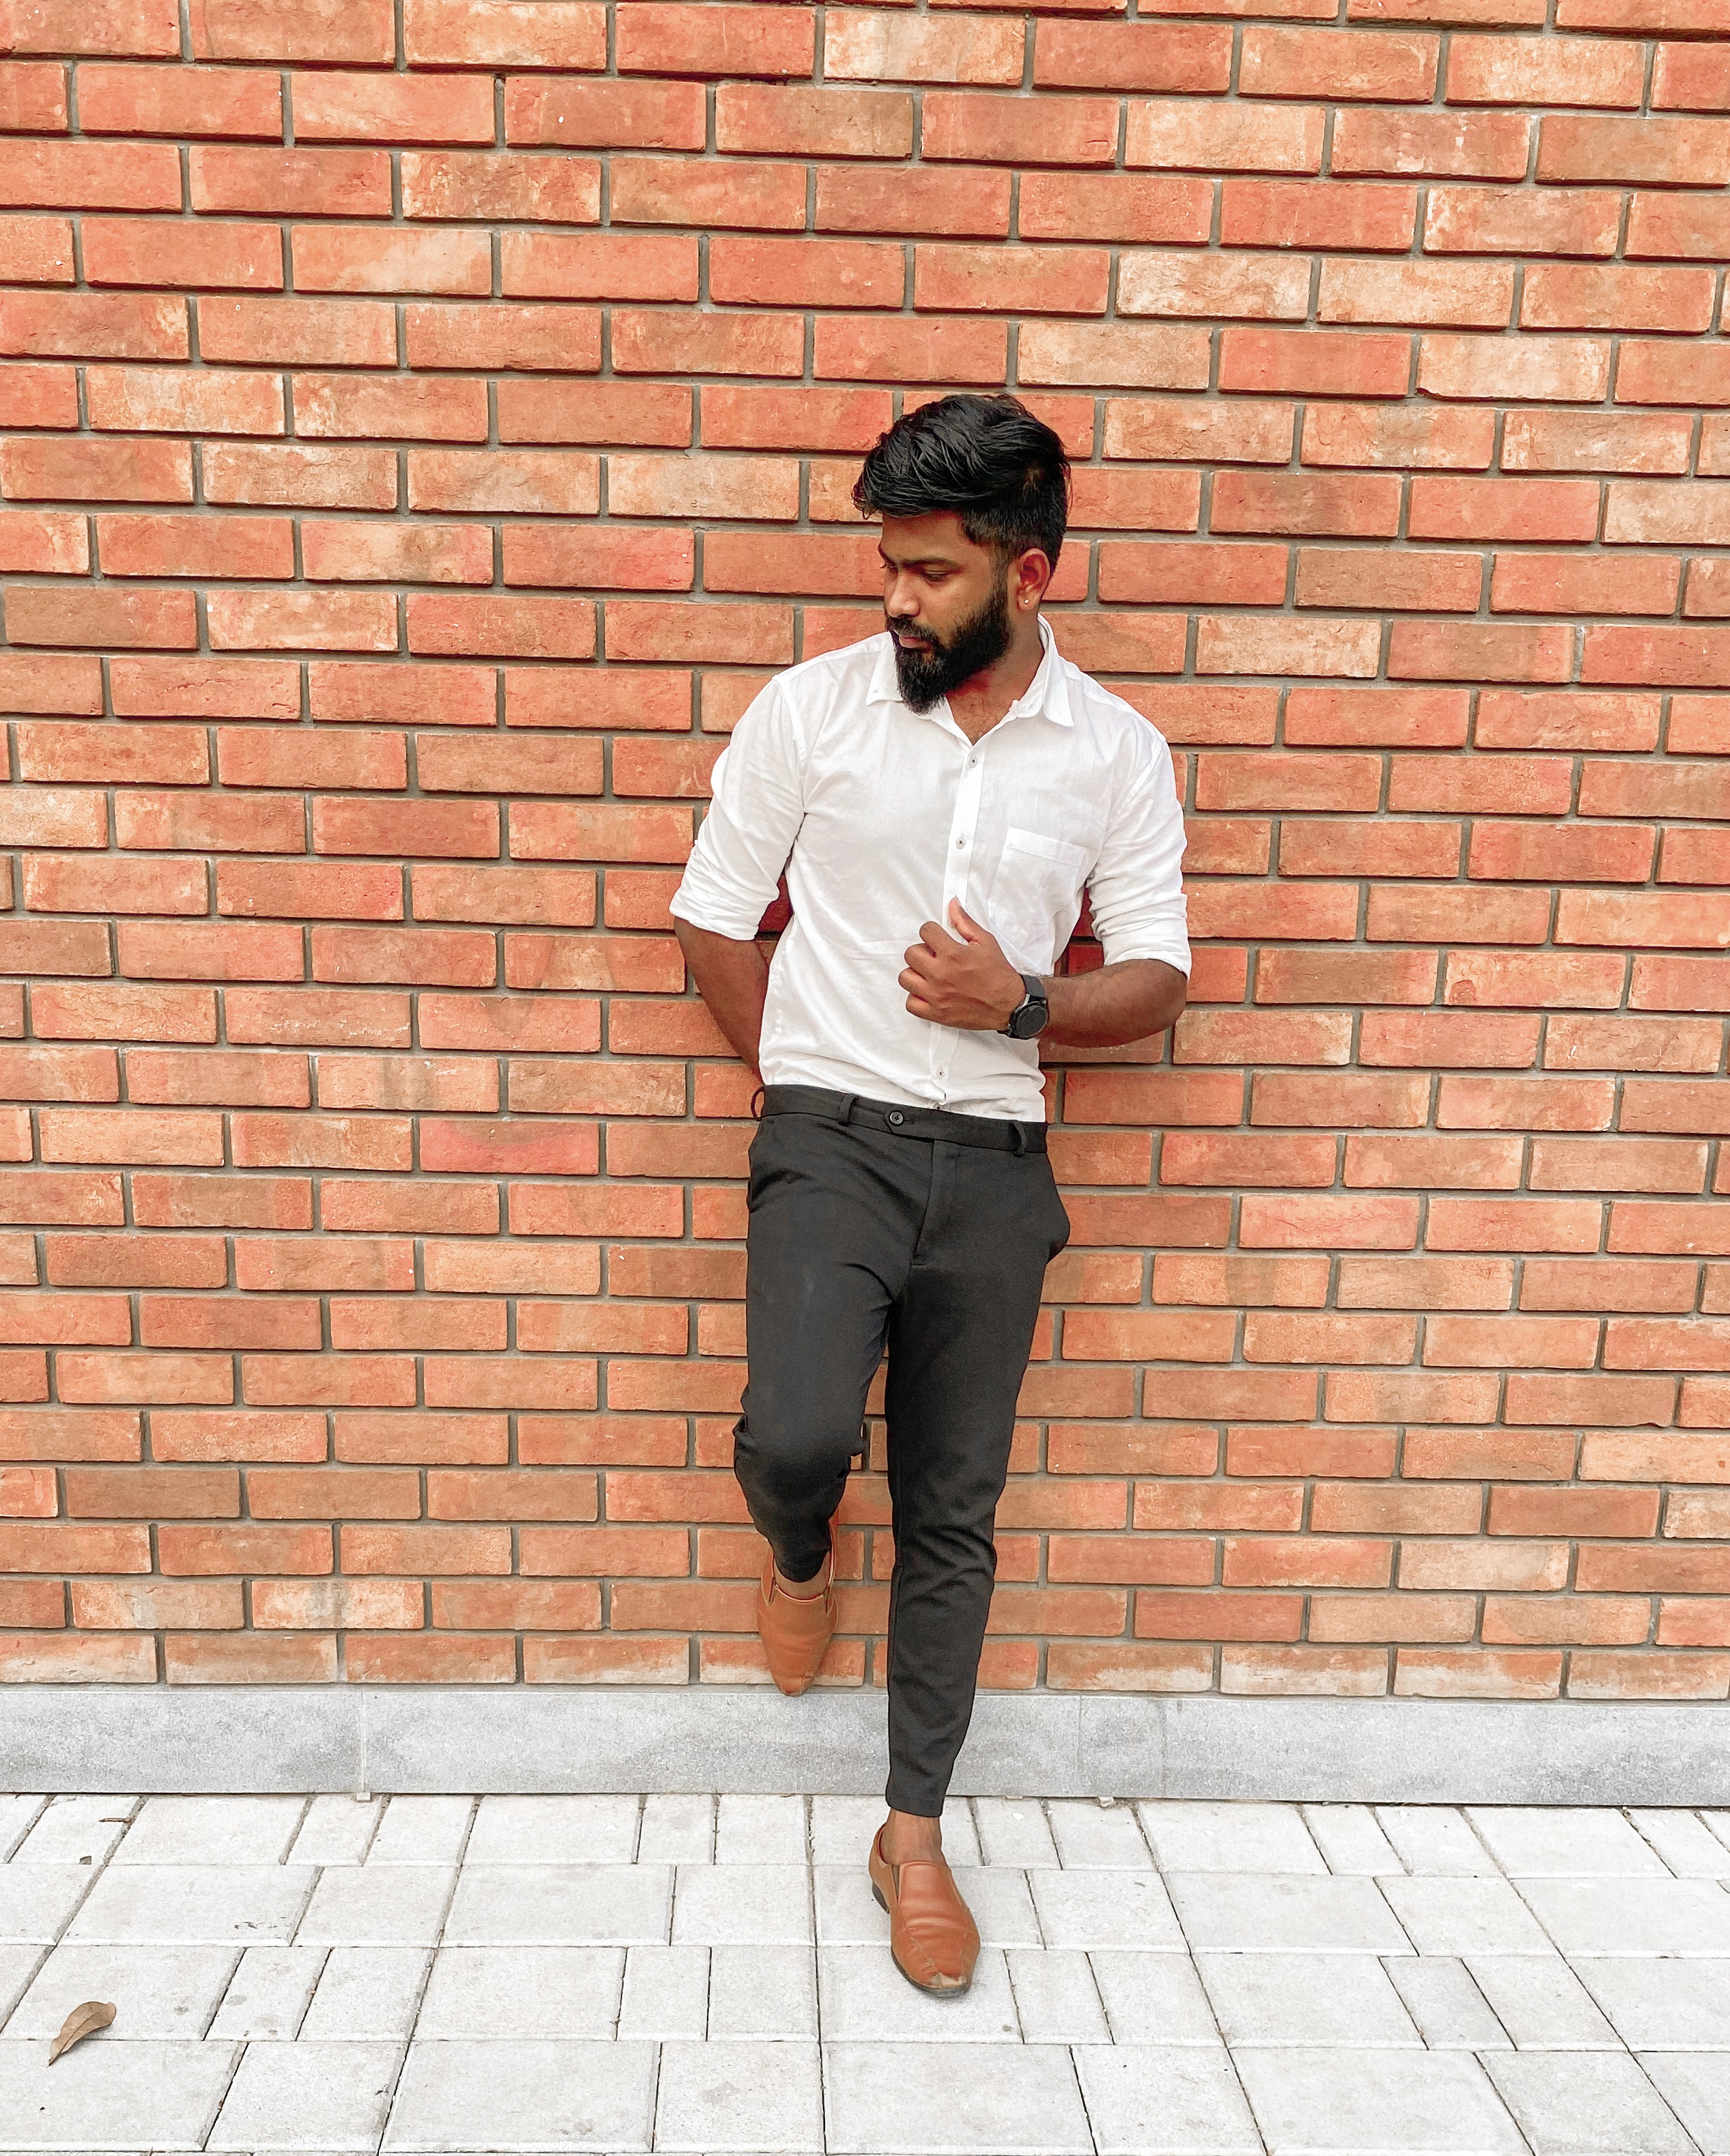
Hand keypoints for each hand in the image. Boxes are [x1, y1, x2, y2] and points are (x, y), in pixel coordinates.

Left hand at [899, 900, 1027, 1031]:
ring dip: (915, 973)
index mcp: (952, 954)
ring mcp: (935, 995)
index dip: (931, 932)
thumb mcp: (985, 942)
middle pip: (911, 954)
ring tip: (928, 974)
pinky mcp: (935, 1013)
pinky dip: (916, 997)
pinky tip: (927, 992)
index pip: (925, 931)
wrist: (1008, 1005)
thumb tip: (952, 905)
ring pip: (905, 978)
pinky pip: (910, 1003)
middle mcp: (940, 974)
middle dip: (921, 951)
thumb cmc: (998, 975)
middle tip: (933, 956)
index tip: (936, 938)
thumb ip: (965, 923)